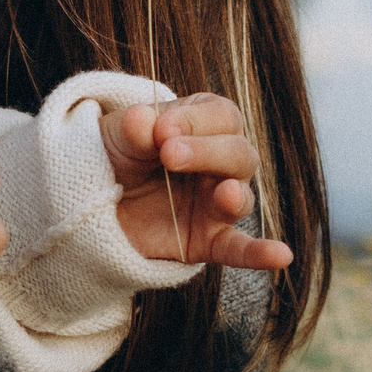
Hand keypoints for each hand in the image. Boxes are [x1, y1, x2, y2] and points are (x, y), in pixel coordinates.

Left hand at [104, 94, 294, 271]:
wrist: (90, 200)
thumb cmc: (112, 155)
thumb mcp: (116, 134)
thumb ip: (133, 127)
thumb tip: (143, 120)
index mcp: (202, 126)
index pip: (220, 115)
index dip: (194, 120)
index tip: (161, 128)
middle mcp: (218, 164)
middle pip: (238, 154)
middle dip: (208, 152)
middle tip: (170, 154)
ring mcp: (215, 204)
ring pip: (240, 197)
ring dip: (233, 194)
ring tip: (224, 193)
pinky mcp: (207, 240)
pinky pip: (239, 249)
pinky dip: (260, 254)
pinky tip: (281, 256)